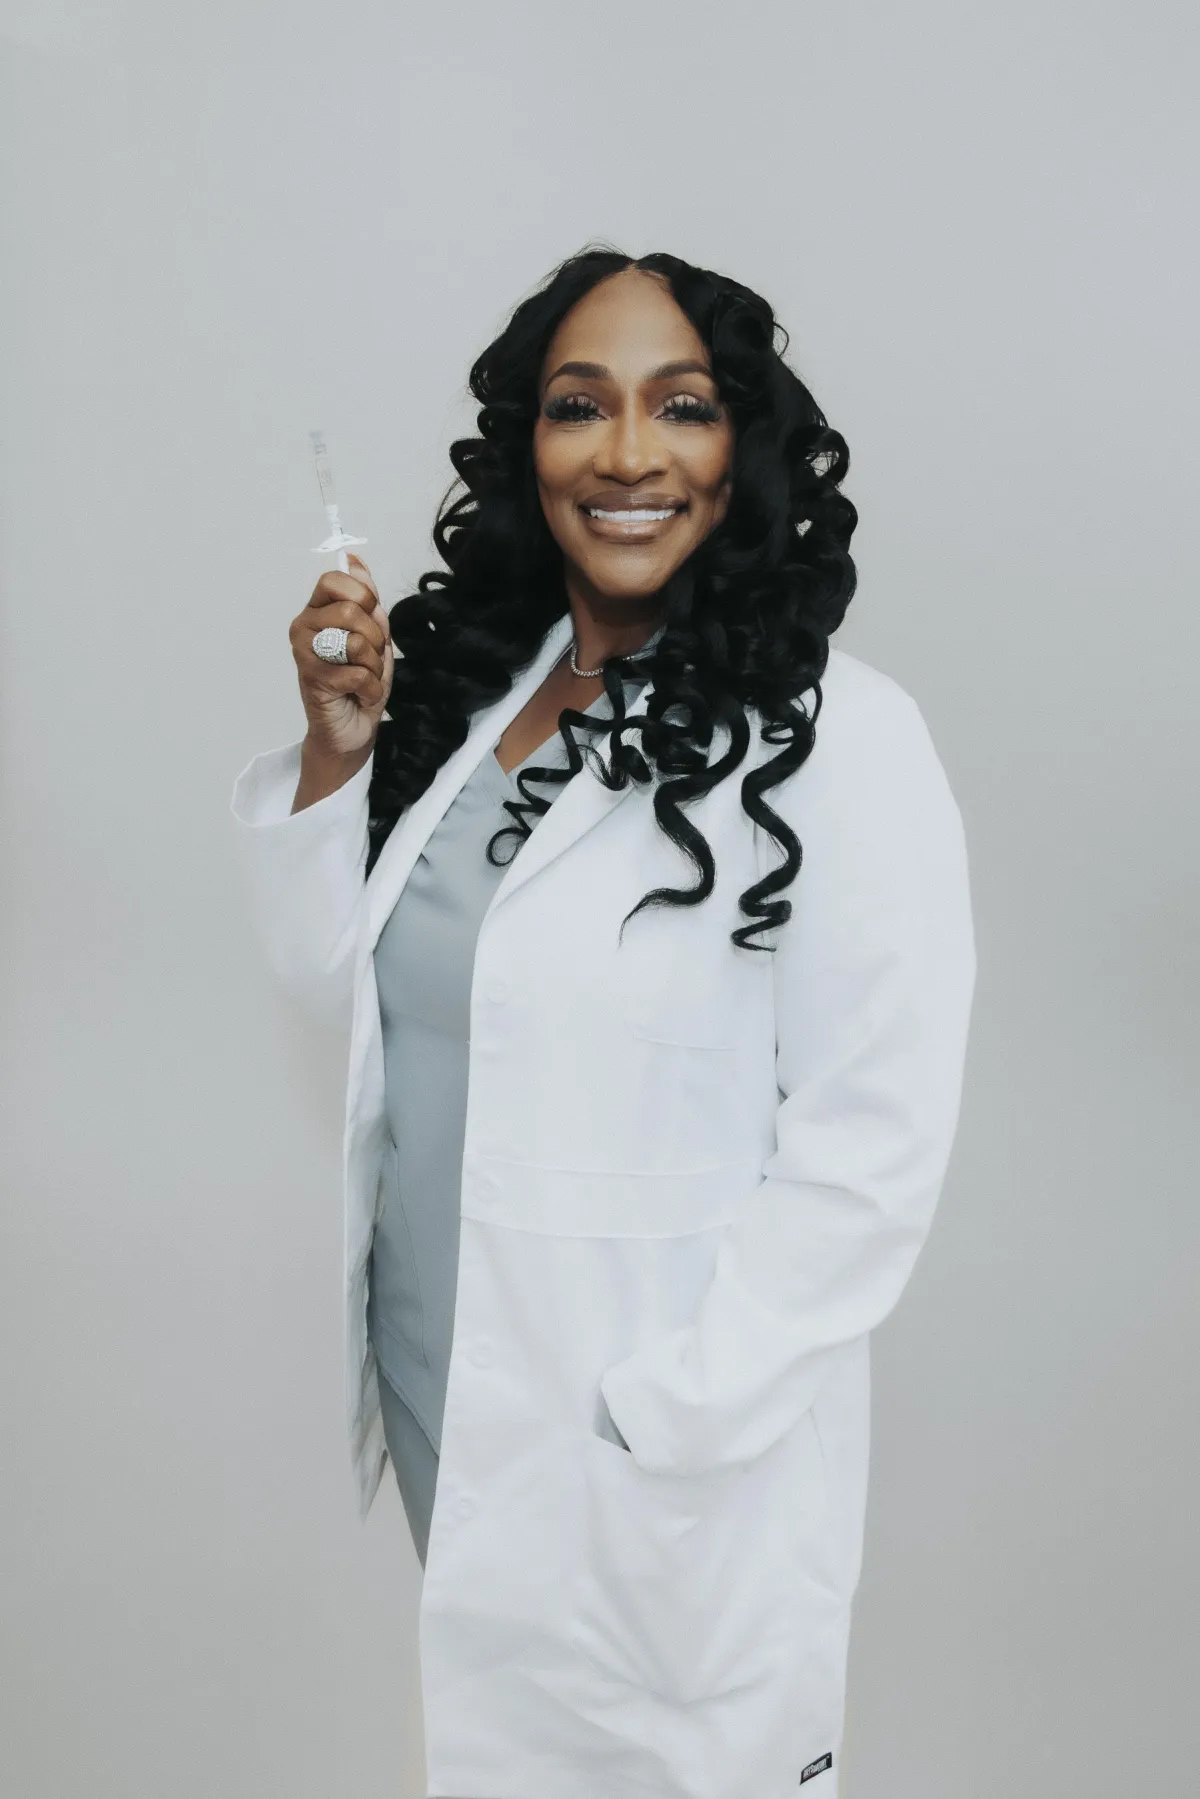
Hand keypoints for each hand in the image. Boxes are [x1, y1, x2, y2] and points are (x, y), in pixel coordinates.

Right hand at [289, 552, 393, 760]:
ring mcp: (304, 653)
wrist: (353, 728)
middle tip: (370, 658)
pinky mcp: (312, 680)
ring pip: (356, 642)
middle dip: (376, 638)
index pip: (334, 579)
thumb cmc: (361, 681)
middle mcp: (304, 626)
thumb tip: (354, 560)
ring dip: (374, 666)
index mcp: (318, 610)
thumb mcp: (374, 634)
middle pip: (351, 611)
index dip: (363, 595)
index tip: (371, 615)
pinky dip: (370, 689)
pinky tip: (359, 695)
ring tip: (364, 678)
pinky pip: (357, 674)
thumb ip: (367, 599)